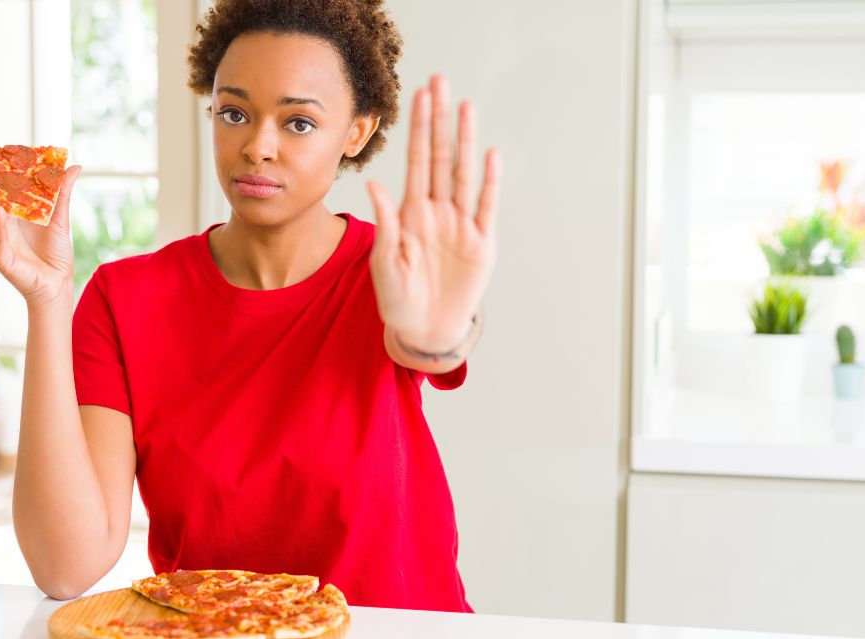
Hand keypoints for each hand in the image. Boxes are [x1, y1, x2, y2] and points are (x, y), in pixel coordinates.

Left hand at [367, 75, 501, 351]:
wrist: (424, 330)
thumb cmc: (399, 299)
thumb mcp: (384, 263)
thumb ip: (385, 224)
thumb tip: (374, 185)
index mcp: (412, 212)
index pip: (416, 161)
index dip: (419, 129)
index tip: (420, 96)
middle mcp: (438, 211)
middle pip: (441, 158)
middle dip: (440, 121)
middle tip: (441, 83)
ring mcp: (461, 225)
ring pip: (464, 175)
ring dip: (465, 141)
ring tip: (467, 108)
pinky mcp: (481, 245)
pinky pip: (485, 208)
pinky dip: (488, 183)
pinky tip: (489, 156)